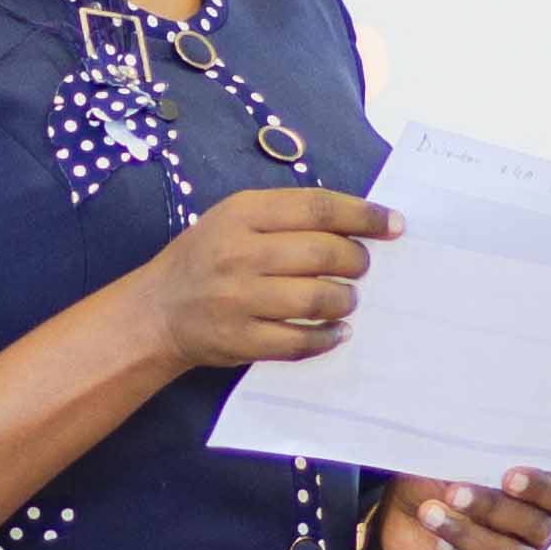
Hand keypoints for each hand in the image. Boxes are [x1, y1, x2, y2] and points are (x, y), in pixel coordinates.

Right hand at [137, 186, 393, 373]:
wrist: (156, 311)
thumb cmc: (206, 258)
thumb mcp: (234, 219)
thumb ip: (287, 216)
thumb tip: (357, 225)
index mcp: (242, 213)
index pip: (318, 208)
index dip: (364, 215)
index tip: (394, 225)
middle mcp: (240, 253)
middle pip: (324, 253)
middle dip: (357, 261)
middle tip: (361, 267)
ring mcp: (238, 299)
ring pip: (317, 299)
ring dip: (345, 300)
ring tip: (346, 299)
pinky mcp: (241, 340)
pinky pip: (300, 342)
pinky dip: (328, 337)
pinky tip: (336, 331)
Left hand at [367, 464, 550, 549]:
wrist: (403, 515)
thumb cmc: (436, 478)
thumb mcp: (447, 458)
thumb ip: (468, 453)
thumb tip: (468, 446)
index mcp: (540, 493)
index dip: (542, 487)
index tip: (508, 477)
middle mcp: (539, 531)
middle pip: (537, 527)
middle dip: (493, 508)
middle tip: (453, 493)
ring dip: (470, 537)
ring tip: (429, 514)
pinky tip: (440, 546)